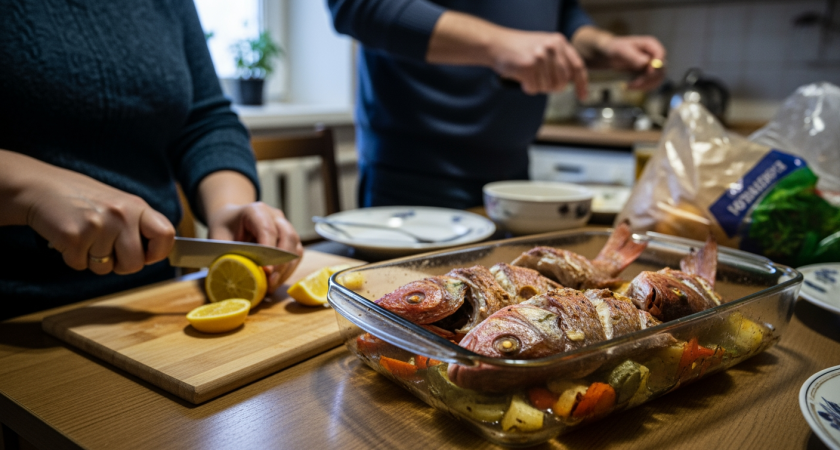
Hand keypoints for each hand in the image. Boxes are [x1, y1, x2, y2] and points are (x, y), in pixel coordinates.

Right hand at [24, 166, 174, 274]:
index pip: (166, 235)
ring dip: (93, 260)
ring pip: (106, 269)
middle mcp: (121, 215)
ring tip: (85, 237)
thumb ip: (138, 226)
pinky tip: (69, 238)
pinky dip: (73, 258)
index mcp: (136, 206)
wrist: (42, 187)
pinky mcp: (75, 237)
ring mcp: (98, 226)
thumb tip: (155, 254)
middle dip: (120, 265)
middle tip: (106, 250)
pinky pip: (81, 266)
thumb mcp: (119, 204)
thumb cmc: (83, 200)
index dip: (158, 252)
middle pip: (135, 264)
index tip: (146, 255)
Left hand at [206, 202, 302, 293]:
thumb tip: (235, 277)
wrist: (231, 220)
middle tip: (271, 282)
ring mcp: (285, 226)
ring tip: (272, 286)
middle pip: (288, 237)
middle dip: (281, 262)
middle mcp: (275, 216)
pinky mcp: (290, 239)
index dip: (269, 250)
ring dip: (286, 269)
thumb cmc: (224, 229)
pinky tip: (276, 281)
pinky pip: (296, 255)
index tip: (267, 271)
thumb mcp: (218, 239)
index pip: (268, 229)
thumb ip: (226, 255)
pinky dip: (288, 270)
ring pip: (295, 247)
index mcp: (255, 211)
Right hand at [489, 29, 587, 97]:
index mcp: (559, 41)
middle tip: (539, 81)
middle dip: (552, 87)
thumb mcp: (544, 46)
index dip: (582, 84)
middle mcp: (552, 47)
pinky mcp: (529, 67)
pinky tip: (521, 77)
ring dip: (537, 86)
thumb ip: (559, 60)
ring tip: (528, 75)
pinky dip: (527, 87)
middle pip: (563, 82)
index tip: (583, 97)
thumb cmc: (519, 48)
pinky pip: (535, 88)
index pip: (577, 66)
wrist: (496, 44)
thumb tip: (570, 82)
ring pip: (548, 87)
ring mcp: (541, 56)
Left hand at [600, 35, 665, 90]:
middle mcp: (654, 56)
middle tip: (635, 85)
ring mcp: (652, 66)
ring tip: (629, 86)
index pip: (661, 55)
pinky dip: (641, 88)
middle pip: (661, 70)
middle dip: (649, 79)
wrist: (608, 55)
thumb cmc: (615, 49)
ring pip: (657, 79)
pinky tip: (629, 87)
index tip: (648, 73)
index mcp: (651, 45)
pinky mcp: (647, 75)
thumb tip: (646, 63)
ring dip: (645, 85)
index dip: (657, 65)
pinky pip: (650, 84)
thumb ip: (634, 57)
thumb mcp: (622, 51)